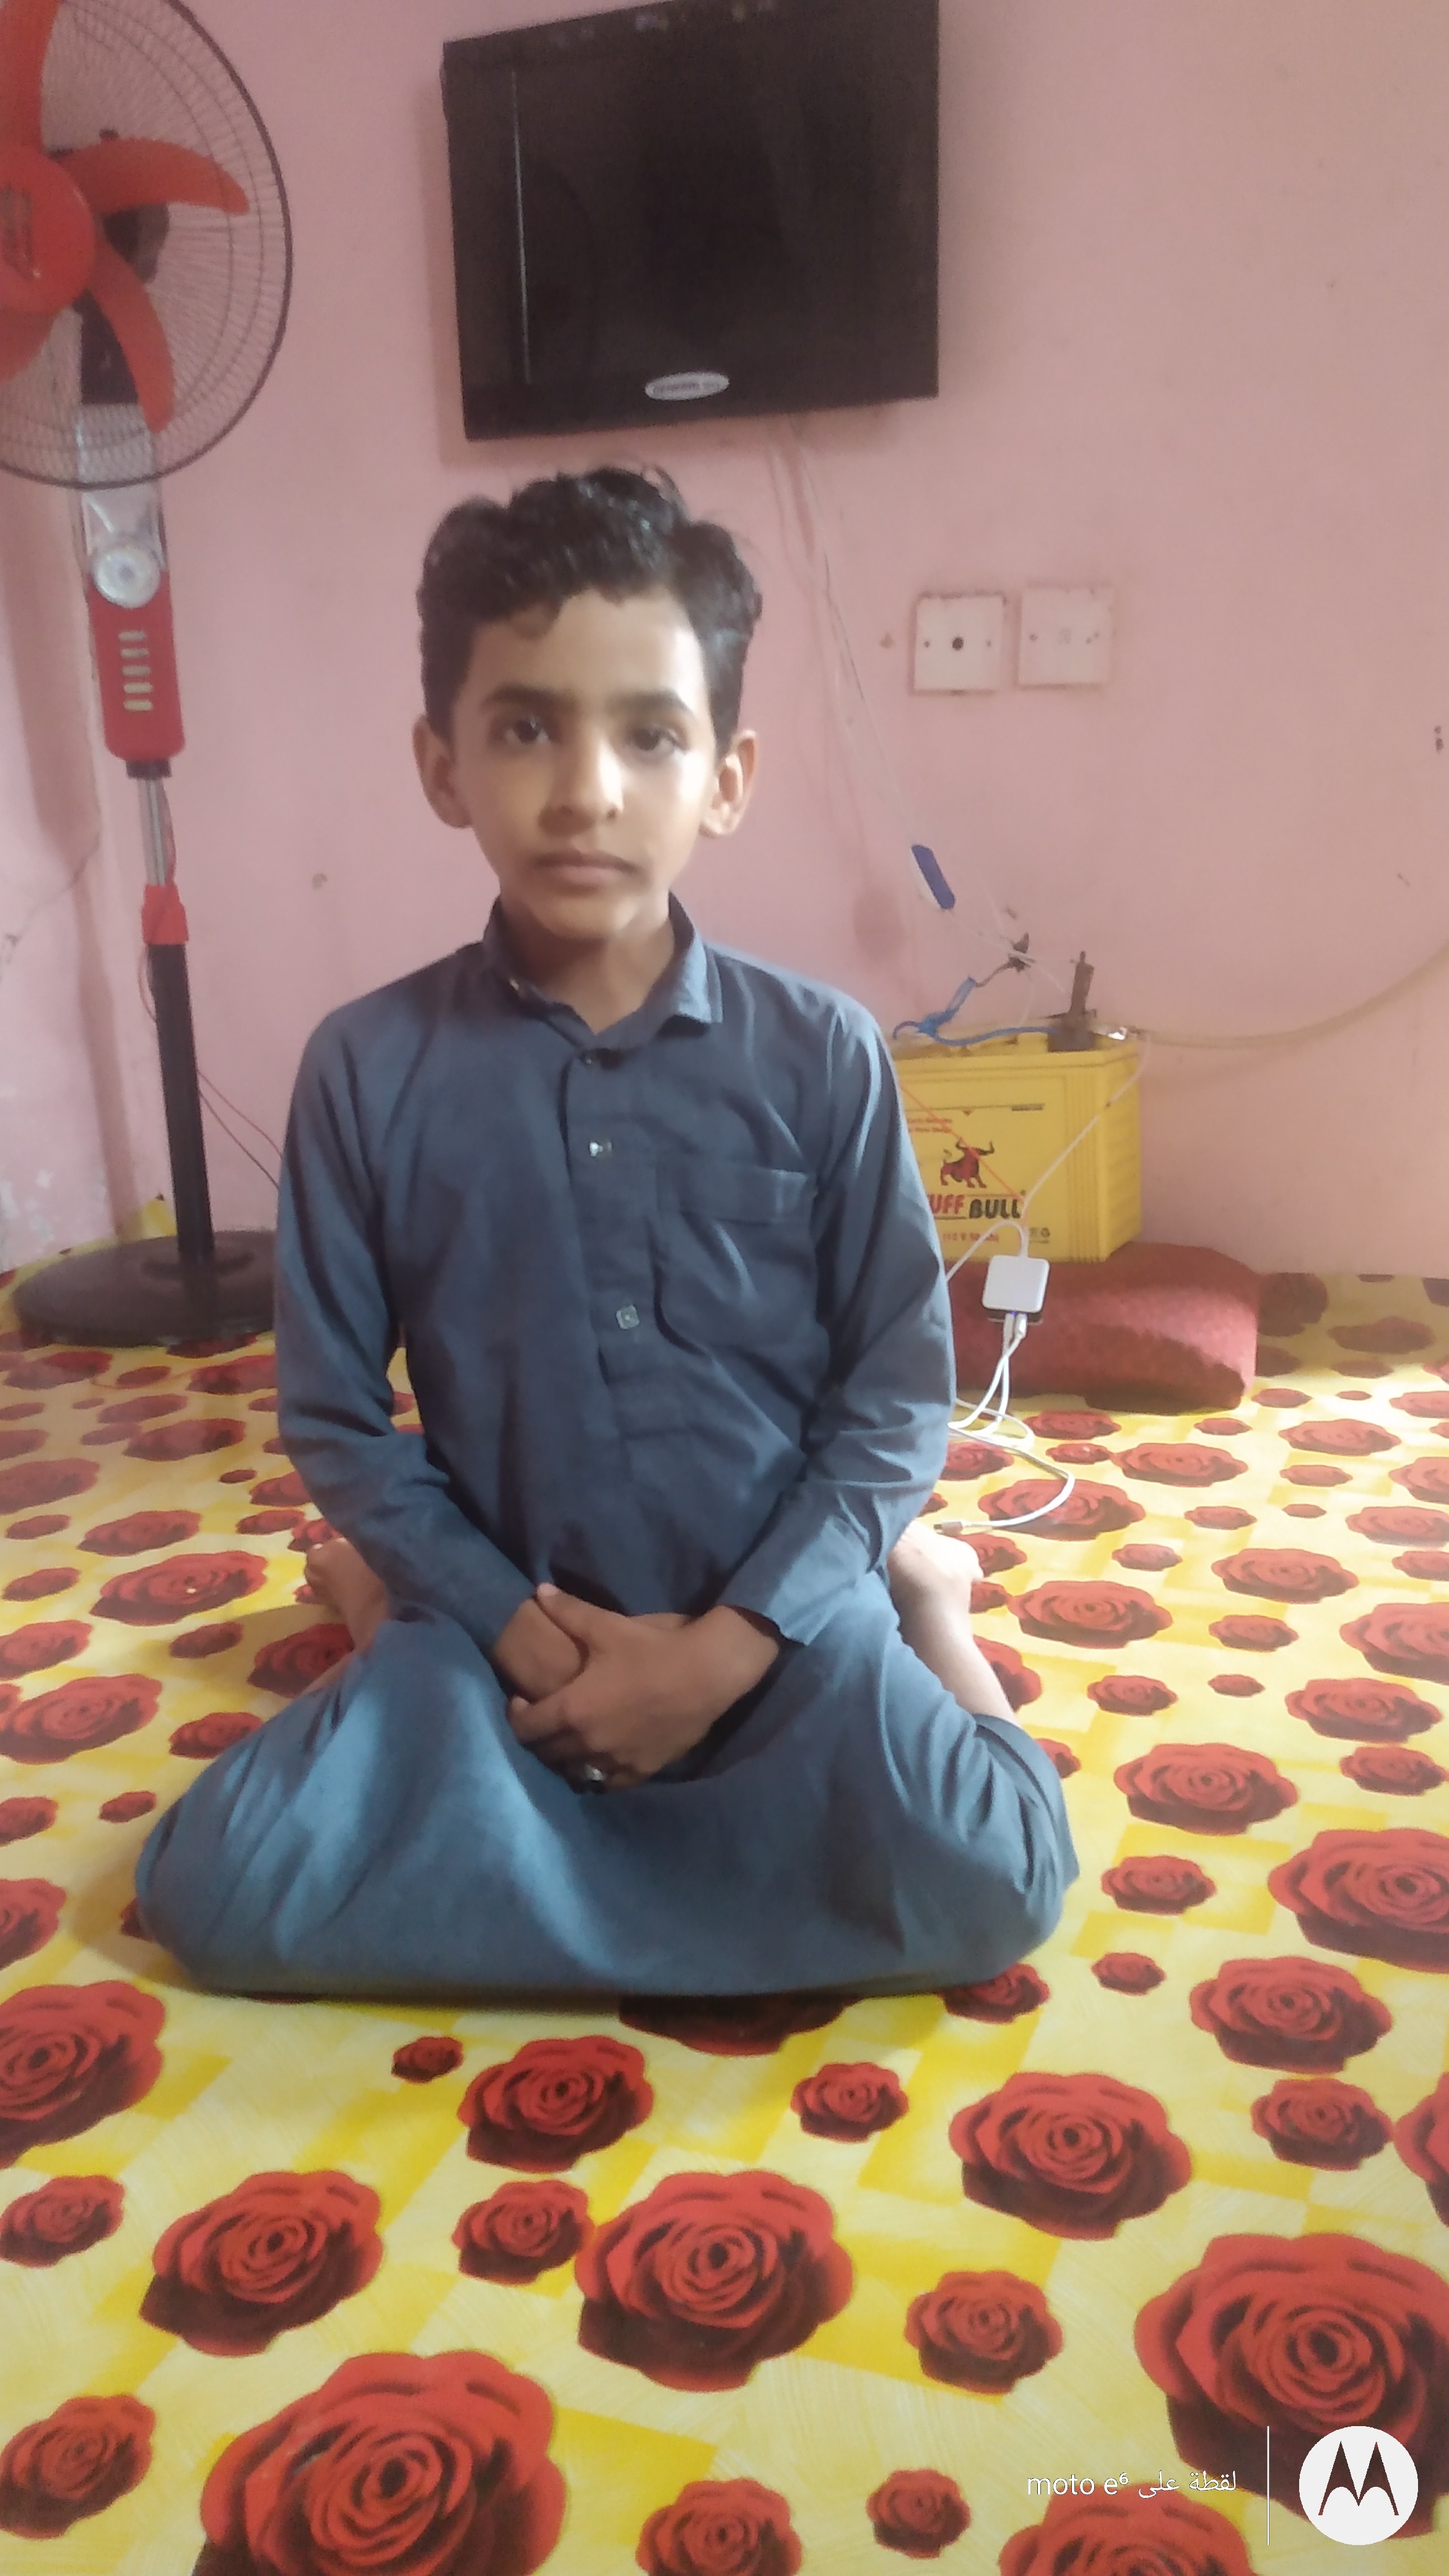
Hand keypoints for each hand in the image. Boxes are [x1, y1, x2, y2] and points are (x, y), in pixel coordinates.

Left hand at [506, 1587, 779, 1784]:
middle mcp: (587, 1744)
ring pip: (575, 1773)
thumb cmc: (652, 1649)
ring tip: (571, 1739)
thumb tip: (540, 1591)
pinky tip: (602, 1757)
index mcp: (571, 1710)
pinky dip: (598, 1773)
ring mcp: (615, 1762)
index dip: (516, 1715)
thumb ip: (568, 1611)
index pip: (525, 1728)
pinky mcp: (642, 1770)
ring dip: (566, 1758)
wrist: (707, 1674)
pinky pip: (609, 1783)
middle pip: (546, 1754)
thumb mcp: (606, 1626)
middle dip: (538, 1737)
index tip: (522, 1700)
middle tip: (545, 1718)